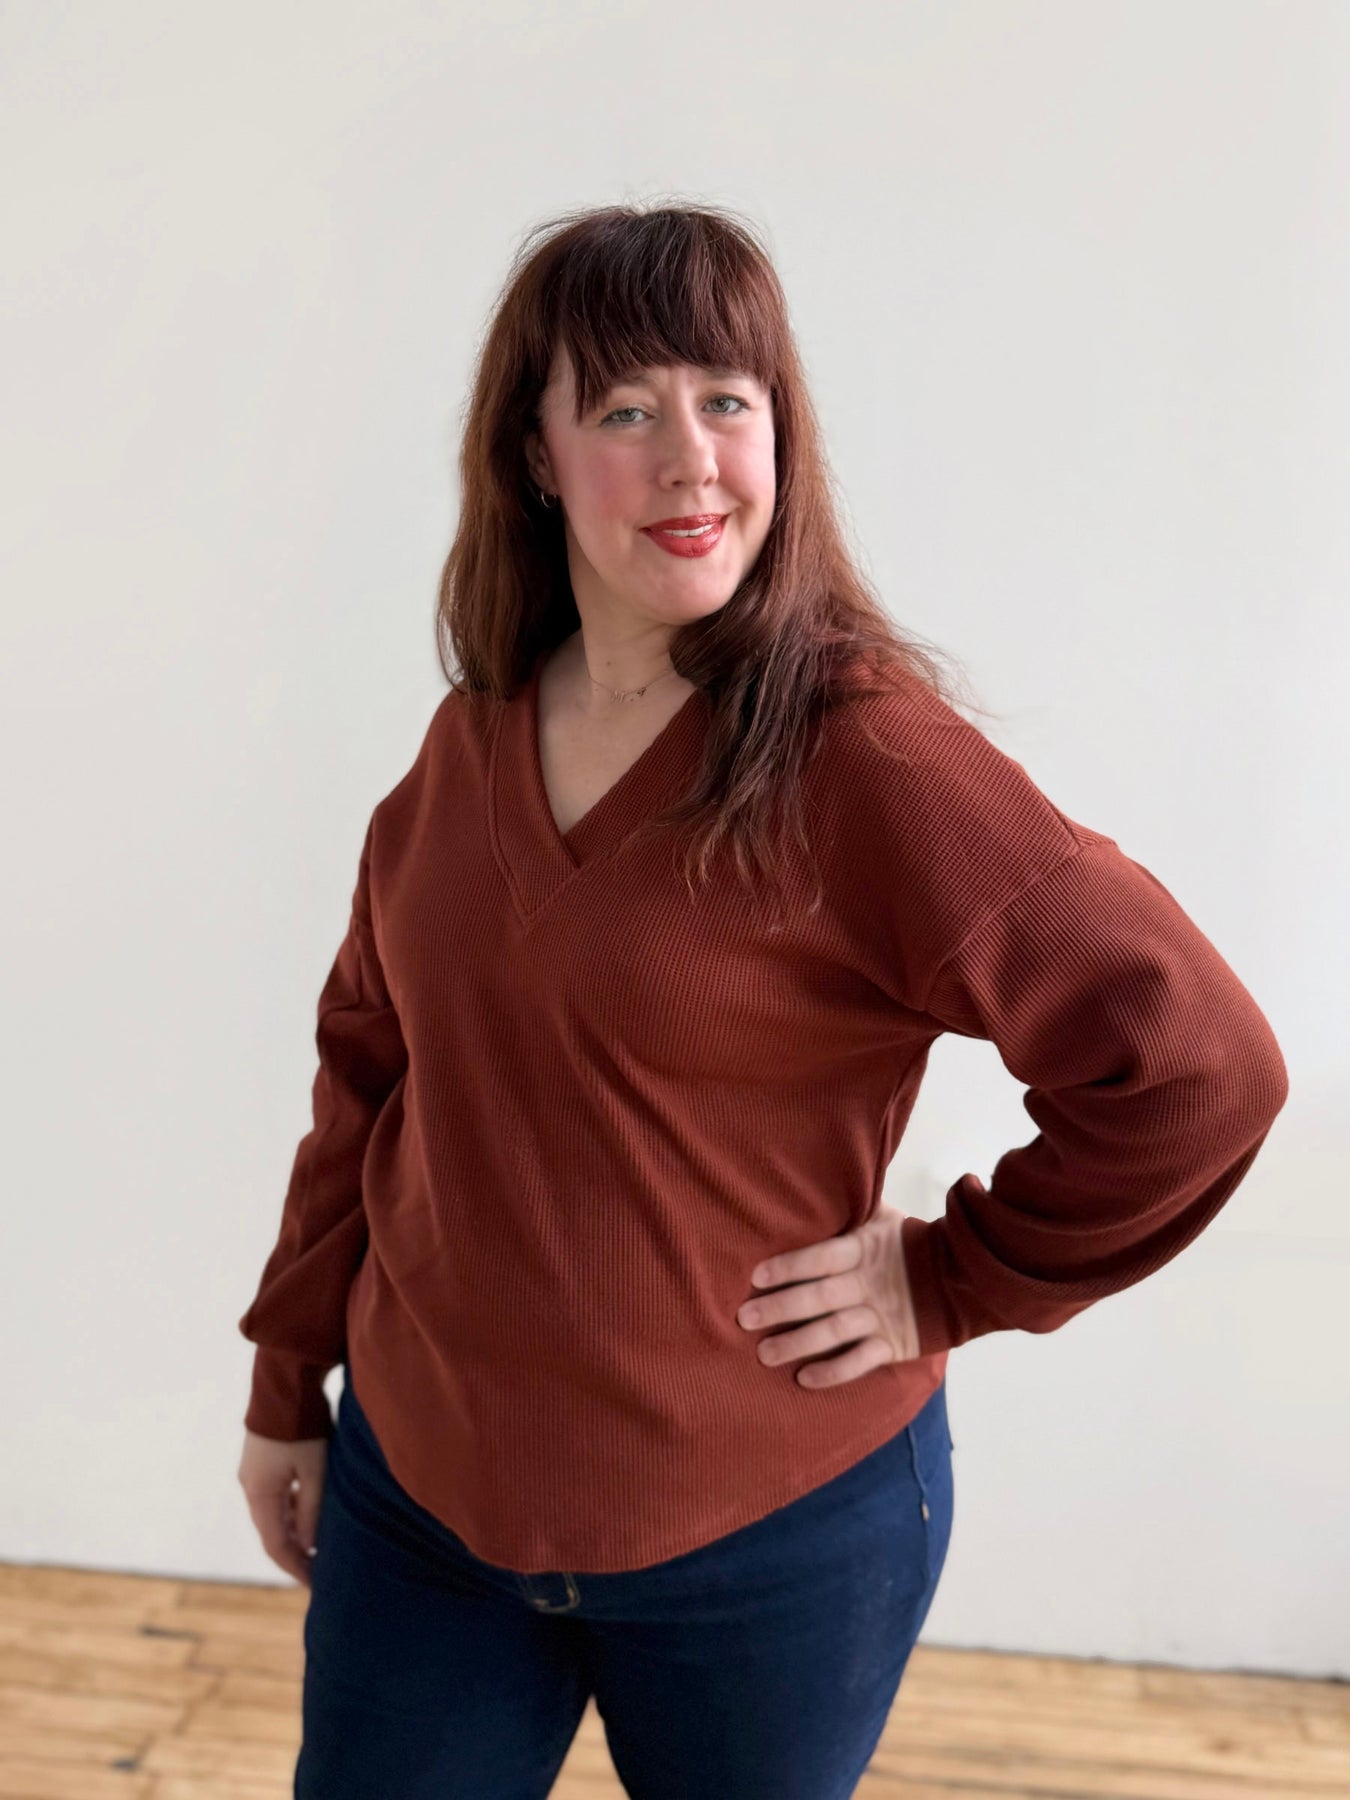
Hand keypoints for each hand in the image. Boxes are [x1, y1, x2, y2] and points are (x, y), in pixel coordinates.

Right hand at [237, 1429, 328, 1588]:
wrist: (285, 1382)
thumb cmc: (303, 1427)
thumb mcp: (314, 1470)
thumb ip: (312, 1509)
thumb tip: (311, 1543)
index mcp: (259, 1494)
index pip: (275, 1545)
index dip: (295, 1567)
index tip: (315, 1583)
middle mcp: (250, 1486)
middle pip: (272, 1531)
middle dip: (295, 1553)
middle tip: (319, 1570)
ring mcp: (252, 1472)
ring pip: (273, 1514)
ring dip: (294, 1531)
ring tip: (318, 1546)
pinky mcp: (261, 1460)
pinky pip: (274, 1496)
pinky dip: (291, 1510)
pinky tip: (309, 1514)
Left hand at [736, 1186, 981, 1386]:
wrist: (960, 1276)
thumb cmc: (907, 1243)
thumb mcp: (883, 1219)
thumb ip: (851, 1210)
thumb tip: (811, 1186)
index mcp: (866, 1249)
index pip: (822, 1257)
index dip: (789, 1266)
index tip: (755, 1277)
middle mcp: (870, 1283)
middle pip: (819, 1297)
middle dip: (780, 1308)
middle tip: (744, 1318)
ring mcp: (882, 1315)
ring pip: (834, 1332)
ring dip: (797, 1344)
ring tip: (764, 1354)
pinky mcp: (894, 1344)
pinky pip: (860, 1361)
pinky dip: (833, 1372)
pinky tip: (804, 1379)